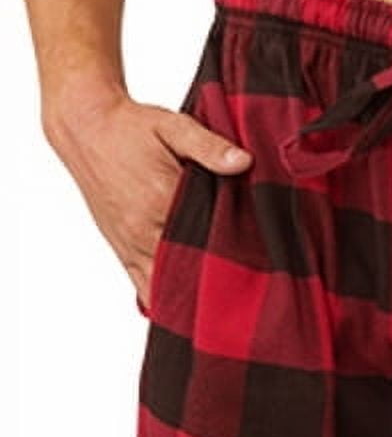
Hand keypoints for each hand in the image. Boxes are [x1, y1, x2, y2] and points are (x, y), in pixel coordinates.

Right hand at [44, 83, 251, 310]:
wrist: (87, 129)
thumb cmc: (130, 128)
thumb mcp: (173, 126)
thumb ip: (209, 146)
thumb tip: (243, 162)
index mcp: (161, 201)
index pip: (206, 240)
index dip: (235, 253)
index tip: (260, 263)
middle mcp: (143, 230)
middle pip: (189, 270)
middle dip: (216, 281)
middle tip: (248, 292)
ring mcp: (131, 246)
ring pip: (165, 287)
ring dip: (191, 296)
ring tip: (222, 307)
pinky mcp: (122, 251)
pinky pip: (143, 288)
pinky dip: (165, 301)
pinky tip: (188, 310)